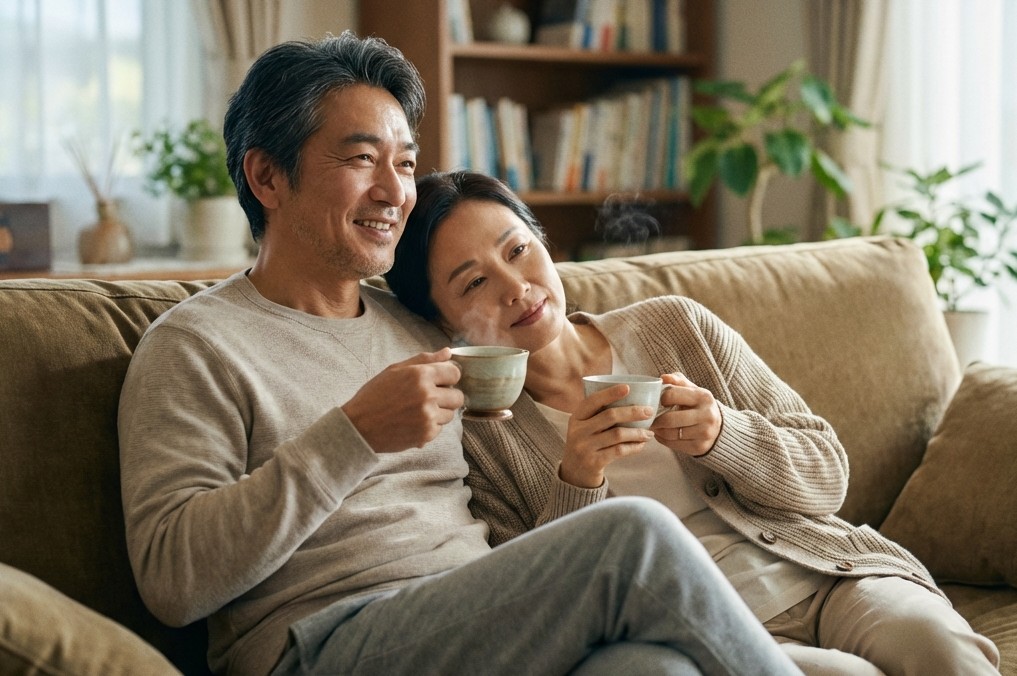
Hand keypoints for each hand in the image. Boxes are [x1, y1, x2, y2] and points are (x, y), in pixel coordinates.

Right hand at [341, 348, 463, 452]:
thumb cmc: (375, 395)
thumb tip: (448, 351)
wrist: (359, 426)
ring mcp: (428, 416)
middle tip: (429, 398)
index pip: (455, 373)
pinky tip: (413, 422)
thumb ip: (424, 360)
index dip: (448, 377)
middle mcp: (427, 395)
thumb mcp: (395, 370)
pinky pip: (440, 428)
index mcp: (420, 375)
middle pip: (458, 396)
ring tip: (418, 411)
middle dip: (447, 396)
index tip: (440, 381)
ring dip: (439, 412)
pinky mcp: (426, 434)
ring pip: (451, 413)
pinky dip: (430, 426)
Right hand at [559, 384, 654, 487]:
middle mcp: (578, 431)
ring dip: (637, 432)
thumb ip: (598, 415)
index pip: (593, 401)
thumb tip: (630, 399)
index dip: (610, 393)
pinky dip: (633, 447)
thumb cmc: (586, 444)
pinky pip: (619, 451)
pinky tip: (641, 445)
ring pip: (617, 434)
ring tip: (649, 433)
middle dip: (632, 412)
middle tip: (649, 411)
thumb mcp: (584, 428)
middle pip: (609, 416)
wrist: (574, 474)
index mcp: (576, 417)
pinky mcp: (593, 462)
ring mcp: (585, 447)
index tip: (628, 387)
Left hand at [650, 373, 721, 456]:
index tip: (658, 401)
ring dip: (658, 430)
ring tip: (654, 426)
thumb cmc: (699, 406)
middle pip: (669, 419)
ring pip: (670, 433)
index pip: (672, 395)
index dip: (660, 398)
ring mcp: (704, 432)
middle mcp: (706, 415)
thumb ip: (678, 381)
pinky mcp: (700, 447)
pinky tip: (661, 434)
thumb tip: (663, 377)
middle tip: (649, 418)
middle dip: (655, 419)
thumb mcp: (693, 390)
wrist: (719, 427)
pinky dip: (663, 439)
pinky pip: (674, 444)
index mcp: (703, 397)